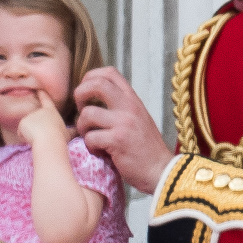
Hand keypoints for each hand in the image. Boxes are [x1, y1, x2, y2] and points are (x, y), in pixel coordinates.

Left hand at [18, 90, 70, 146]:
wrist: (49, 141)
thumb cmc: (59, 139)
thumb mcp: (68, 134)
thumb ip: (71, 132)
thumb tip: (78, 132)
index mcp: (51, 112)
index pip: (46, 100)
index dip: (43, 95)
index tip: (39, 90)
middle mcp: (40, 111)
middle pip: (35, 121)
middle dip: (36, 130)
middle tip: (44, 136)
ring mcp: (30, 116)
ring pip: (28, 129)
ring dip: (32, 135)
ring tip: (39, 138)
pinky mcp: (23, 122)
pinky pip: (22, 134)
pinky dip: (25, 138)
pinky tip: (31, 139)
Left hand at [74, 67, 173, 193]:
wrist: (162, 170)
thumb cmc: (146, 149)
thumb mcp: (137, 119)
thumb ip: (121, 107)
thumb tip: (92, 101)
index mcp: (132, 99)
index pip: (109, 72)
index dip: (90, 78)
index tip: (86, 93)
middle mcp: (129, 106)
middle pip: (96, 84)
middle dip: (80, 94)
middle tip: (80, 110)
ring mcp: (124, 122)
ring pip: (87, 113)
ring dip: (82, 127)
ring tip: (89, 137)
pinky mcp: (118, 140)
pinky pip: (90, 137)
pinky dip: (90, 146)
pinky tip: (99, 152)